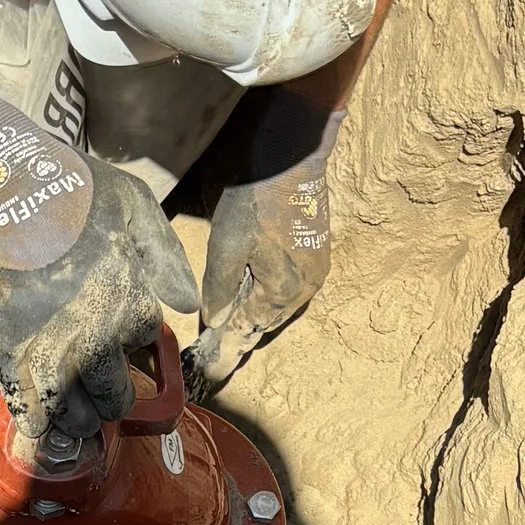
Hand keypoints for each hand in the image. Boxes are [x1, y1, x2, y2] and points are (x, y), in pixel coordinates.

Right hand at [0, 82, 194, 448]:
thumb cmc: (68, 188)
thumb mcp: (135, 203)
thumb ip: (164, 255)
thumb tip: (185, 303)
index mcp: (128, 303)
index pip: (143, 341)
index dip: (134, 341)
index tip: (123, 340)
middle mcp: (92, 339)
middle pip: (111, 395)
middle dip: (111, 400)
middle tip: (103, 396)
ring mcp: (46, 351)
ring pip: (70, 412)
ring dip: (77, 420)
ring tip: (76, 417)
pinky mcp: (4, 354)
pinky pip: (24, 406)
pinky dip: (35, 427)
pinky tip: (39, 433)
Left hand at [187, 102, 341, 395]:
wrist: (292, 147)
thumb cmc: (253, 193)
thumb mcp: (226, 243)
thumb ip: (220, 288)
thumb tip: (218, 321)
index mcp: (281, 292)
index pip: (246, 334)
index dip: (225, 355)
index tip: (208, 377)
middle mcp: (304, 289)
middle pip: (263, 324)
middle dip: (239, 339)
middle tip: (212, 358)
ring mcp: (314, 271)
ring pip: (276, 307)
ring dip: (253, 318)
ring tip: (228, 333)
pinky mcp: (315, 252)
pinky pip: (286, 288)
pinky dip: (266, 297)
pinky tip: (251, 297)